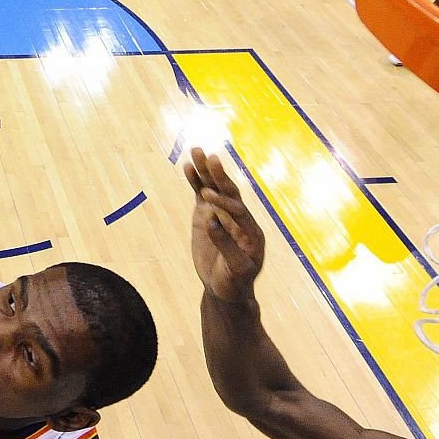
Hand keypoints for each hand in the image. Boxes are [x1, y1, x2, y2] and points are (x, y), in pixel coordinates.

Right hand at [183, 148, 265, 302]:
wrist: (226, 288)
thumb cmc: (235, 282)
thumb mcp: (235, 269)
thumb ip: (225, 245)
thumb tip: (211, 221)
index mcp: (251, 231)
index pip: (239, 210)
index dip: (224, 203)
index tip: (207, 199)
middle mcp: (238, 218)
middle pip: (229, 192)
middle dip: (219, 175)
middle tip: (210, 157)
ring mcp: (221, 214)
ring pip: (214, 188)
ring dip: (206, 170)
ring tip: (197, 151)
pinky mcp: (207, 215)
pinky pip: (201, 195)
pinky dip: (195, 181)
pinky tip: (188, 167)